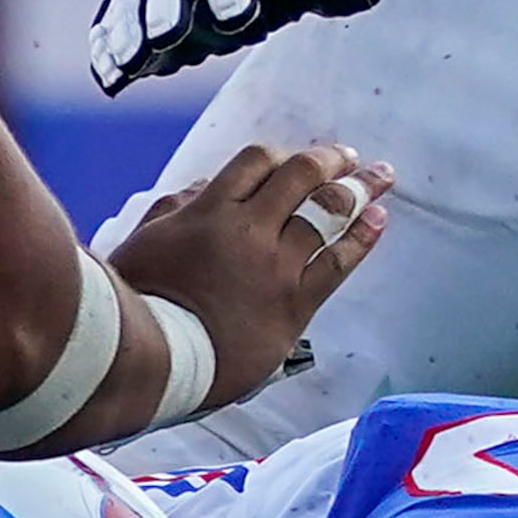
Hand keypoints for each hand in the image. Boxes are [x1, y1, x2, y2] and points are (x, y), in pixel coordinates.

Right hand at [107, 144, 390, 409]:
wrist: (151, 361)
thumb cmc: (136, 305)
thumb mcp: (144, 239)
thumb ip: (178, 206)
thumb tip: (207, 185)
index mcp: (209, 209)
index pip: (257, 162)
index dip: (282, 155)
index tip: (296, 158)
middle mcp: (249, 229)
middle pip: (302, 177)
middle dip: (331, 160)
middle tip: (350, 156)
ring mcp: (275, 266)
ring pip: (329, 213)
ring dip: (360, 190)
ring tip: (381, 177)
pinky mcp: (293, 305)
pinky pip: (338, 262)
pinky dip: (362, 237)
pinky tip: (378, 219)